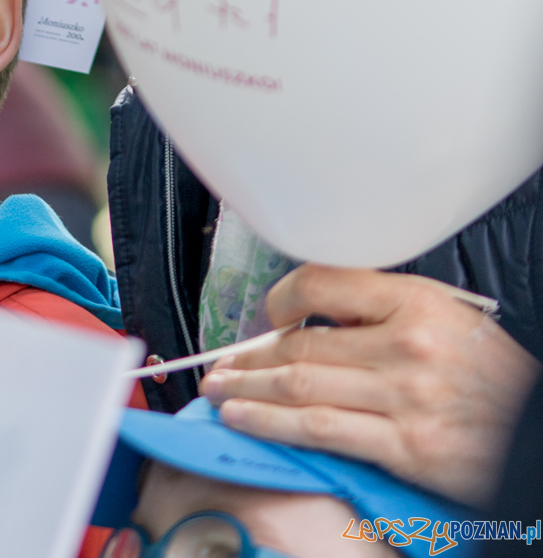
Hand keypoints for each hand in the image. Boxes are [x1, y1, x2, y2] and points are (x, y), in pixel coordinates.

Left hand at [200, 264, 539, 505]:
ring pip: (300, 386)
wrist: (538, 430)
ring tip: (217, 391)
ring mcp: (405, 397)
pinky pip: (321, 430)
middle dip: (249, 356)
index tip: (265, 315)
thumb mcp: (445, 319)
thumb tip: (310, 319)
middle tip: (219, 365)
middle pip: (302, 344)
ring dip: (247, 389)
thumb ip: (380, 312)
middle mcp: (408, 346)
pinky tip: (243, 419)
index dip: (280, 298)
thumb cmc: (492, 377)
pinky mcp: (406, 445)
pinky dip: (272, 424)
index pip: (323, 282)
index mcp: (416, 303)